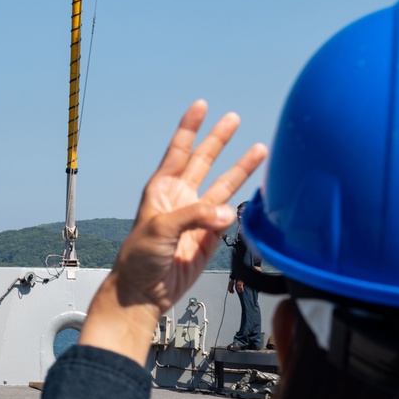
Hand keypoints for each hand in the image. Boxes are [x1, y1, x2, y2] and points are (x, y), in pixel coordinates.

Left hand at [79, 101, 266, 362]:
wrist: (143, 292)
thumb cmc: (139, 258)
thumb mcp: (159, 230)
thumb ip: (194, 217)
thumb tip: (227, 214)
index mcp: (161, 190)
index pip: (178, 152)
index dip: (189, 128)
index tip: (200, 106)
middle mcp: (179, 199)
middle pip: (203, 162)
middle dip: (218, 140)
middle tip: (233, 118)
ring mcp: (196, 218)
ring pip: (222, 187)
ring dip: (240, 169)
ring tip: (260, 149)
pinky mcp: (208, 238)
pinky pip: (228, 217)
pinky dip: (241, 207)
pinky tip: (254, 195)